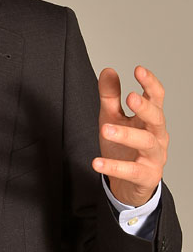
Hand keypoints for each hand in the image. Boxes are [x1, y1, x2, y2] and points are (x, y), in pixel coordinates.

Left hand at [92, 66, 168, 206]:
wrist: (127, 183)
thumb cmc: (123, 145)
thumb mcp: (113, 116)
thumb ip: (111, 96)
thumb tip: (108, 70)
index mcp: (149, 118)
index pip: (156, 97)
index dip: (150, 83)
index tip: (138, 69)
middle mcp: (157, 135)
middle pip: (157, 118)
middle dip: (145, 107)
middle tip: (131, 97)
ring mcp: (154, 156)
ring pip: (147, 143)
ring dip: (126, 134)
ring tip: (104, 129)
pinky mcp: (147, 176)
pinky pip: (132, 171)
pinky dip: (114, 166)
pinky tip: (96, 162)